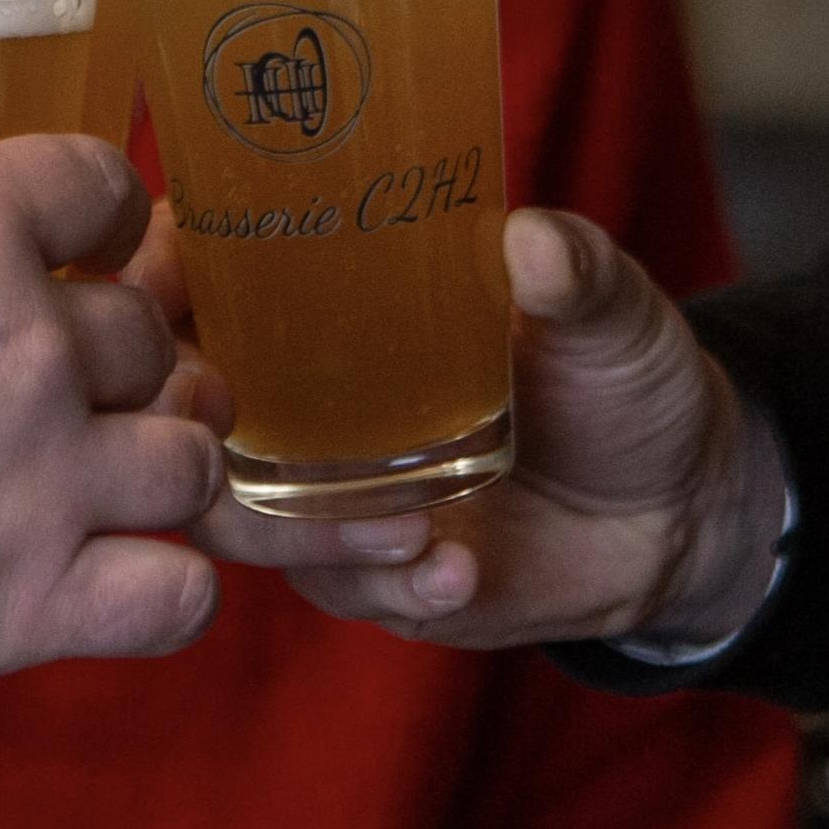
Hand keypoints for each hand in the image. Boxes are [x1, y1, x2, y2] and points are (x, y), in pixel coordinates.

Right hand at [0, 136, 224, 725]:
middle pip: (150, 335)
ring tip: (114, 494)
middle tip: (75, 397)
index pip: (100, 185)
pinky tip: (119, 592)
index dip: (107, 218)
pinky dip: (167, 598)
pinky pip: (178, 597)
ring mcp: (43, 479)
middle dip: (123, 364)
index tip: (93, 249)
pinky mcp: (31, 602)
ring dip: (160, 471)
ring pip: (192, 459)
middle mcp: (27, 346)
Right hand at [178, 208, 788, 649]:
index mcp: (328, 295)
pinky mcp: (357, 572)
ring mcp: (320, 489)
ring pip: (226, 512)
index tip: (155, 281)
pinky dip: (388, 582)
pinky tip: (458, 571)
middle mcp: (299, 392)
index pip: (198, 267)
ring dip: (301, 527)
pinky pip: (329, 586)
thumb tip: (532, 242)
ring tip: (412, 527)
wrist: (675, 512)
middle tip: (230, 422)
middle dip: (180, 419)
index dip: (152, 270)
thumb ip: (576, 273)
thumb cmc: (619, 380)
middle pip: (173, 402)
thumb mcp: (609, 310)